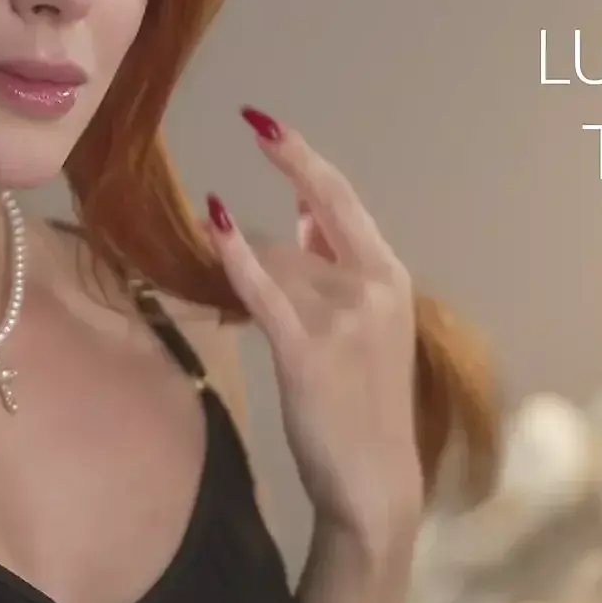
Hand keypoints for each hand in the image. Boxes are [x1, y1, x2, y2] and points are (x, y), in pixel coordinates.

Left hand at [206, 107, 424, 542]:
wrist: (376, 480)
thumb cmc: (366, 401)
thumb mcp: (368, 320)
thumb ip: (338, 263)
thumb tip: (306, 210)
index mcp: (390, 276)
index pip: (342, 199)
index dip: (303, 157)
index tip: (267, 123)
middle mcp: (372, 286)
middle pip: (306, 223)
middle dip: (281, 174)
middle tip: (250, 131)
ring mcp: (341, 316)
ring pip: (275, 261)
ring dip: (246, 267)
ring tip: (230, 290)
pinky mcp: (306, 348)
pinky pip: (261, 289)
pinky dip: (233, 255)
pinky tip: (210, 227)